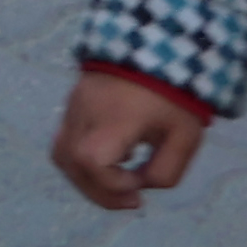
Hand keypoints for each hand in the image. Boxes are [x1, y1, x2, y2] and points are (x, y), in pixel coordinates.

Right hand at [49, 71, 208, 212]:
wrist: (157, 45)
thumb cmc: (176, 96)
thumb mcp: (184, 139)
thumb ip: (165, 171)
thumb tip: (140, 184)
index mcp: (115, 118)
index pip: (90, 161)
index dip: (112, 185)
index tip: (141, 183)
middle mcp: (86, 112)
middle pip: (69, 162)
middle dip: (98, 191)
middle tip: (131, 200)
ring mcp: (75, 105)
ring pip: (61, 153)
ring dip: (85, 178)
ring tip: (117, 185)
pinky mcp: (74, 101)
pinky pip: (66, 139)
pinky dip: (83, 160)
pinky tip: (113, 158)